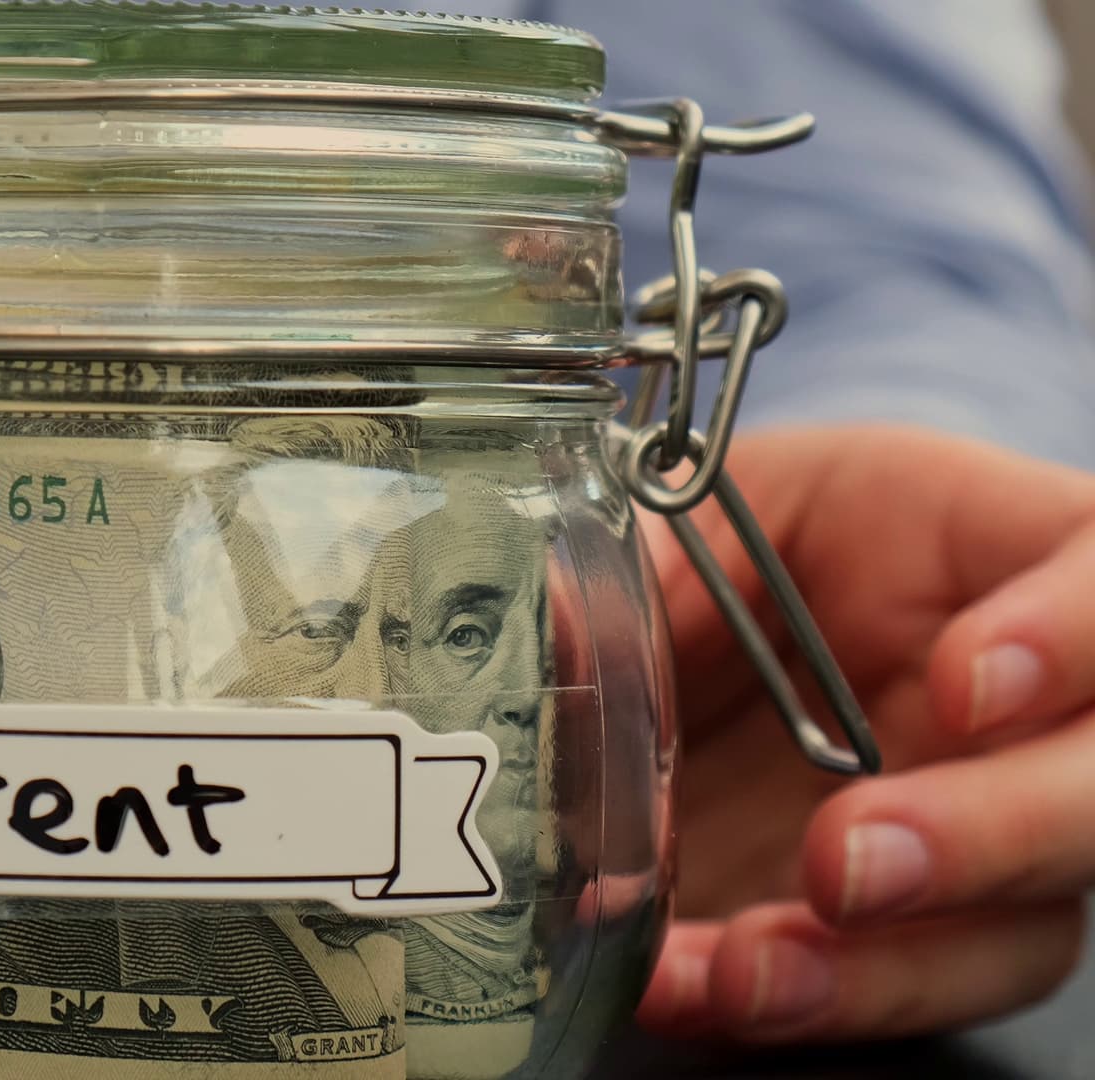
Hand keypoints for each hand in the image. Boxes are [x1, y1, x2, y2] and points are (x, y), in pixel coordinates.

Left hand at [634, 425, 1091, 1041]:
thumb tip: (546, 615)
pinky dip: (800, 1001)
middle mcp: (1019, 700)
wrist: (680, 630)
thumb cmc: (715, 537)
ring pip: (1021, 925)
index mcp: (982, 545)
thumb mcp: (675, 516)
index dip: (1068, 634)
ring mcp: (979, 821)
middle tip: (845, 863)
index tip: (962, 687)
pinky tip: (695, 987)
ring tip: (745, 972)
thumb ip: (631, 563)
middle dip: (991, 835)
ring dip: (882, 969)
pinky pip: (895, 986)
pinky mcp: (910, 920)